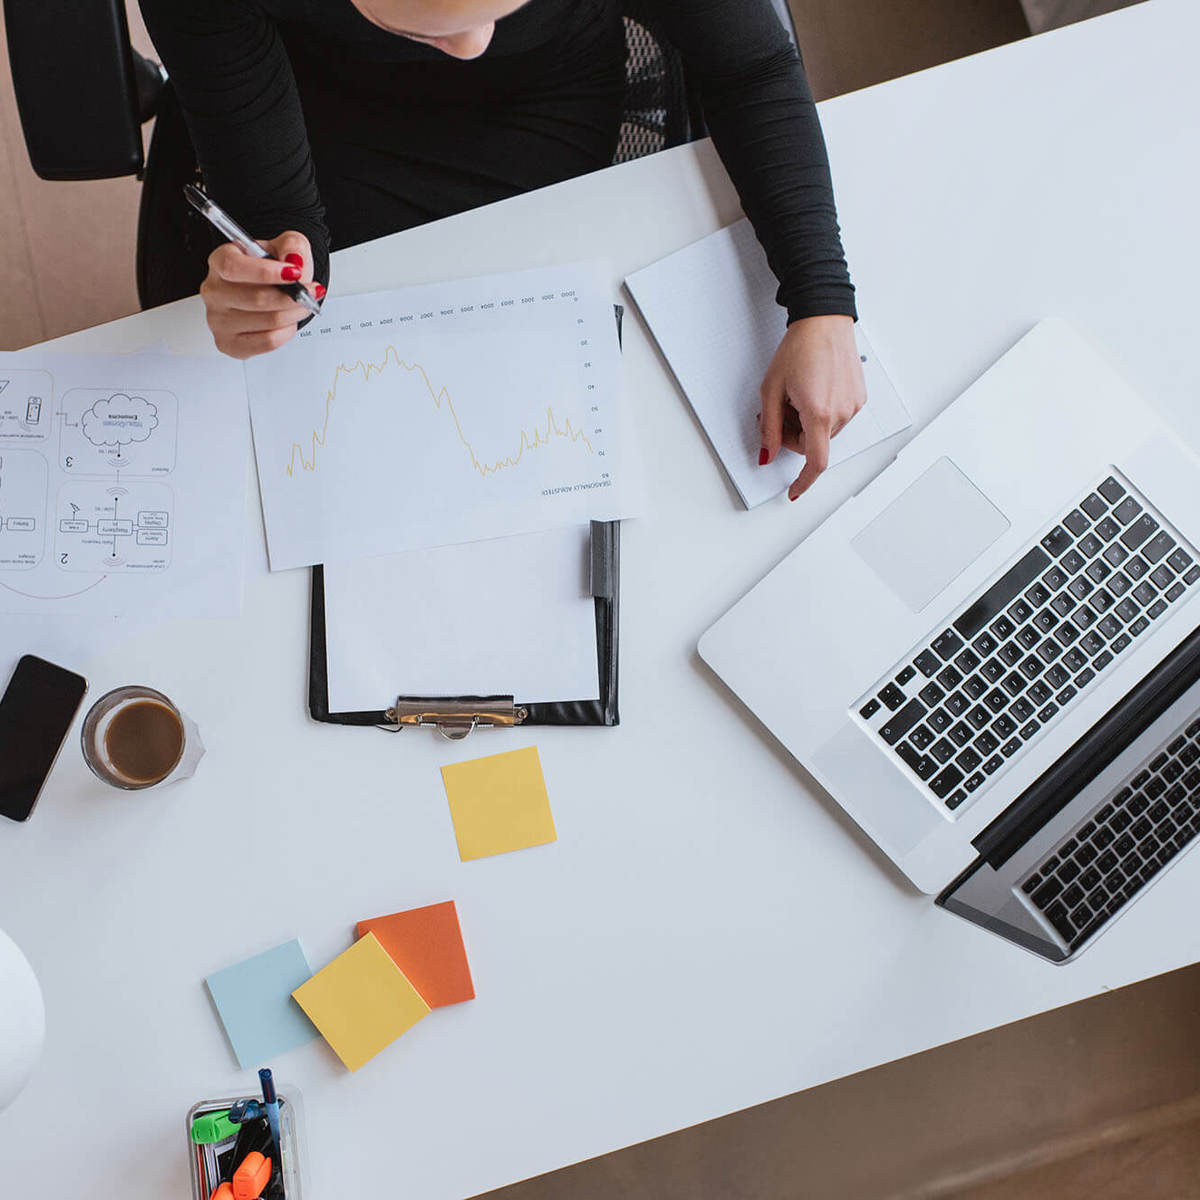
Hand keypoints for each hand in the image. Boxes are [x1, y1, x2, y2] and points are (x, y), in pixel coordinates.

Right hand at [199, 231, 323, 359]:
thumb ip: (292, 245)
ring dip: (294, 314)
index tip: (295, 273)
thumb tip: (295, 261)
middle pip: (256, 298)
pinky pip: (267, 341)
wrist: (270, 292)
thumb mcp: (284, 247)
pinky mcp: (229, 343)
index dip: (267, 272)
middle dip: (292, 297)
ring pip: (267, 321)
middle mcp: (214, 291)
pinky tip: (288, 322)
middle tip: (310, 292)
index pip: (233, 267)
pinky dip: (286, 332)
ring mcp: (218, 320)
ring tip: (302, 305)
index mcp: (220, 261)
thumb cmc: (272, 271)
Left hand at [758, 314, 866, 499]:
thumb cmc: (798, 349)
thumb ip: (768, 428)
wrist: (823, 321)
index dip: (803, 482)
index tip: (794, 492)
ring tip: (798, 394)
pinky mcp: (859, 398)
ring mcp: (853, 406)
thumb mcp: (771, 390)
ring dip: (807, 423)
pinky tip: (813, 389)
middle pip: (812, 445)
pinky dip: (821, 412)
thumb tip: (766, 455)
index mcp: (819, 413)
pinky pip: (836, 418)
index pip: (814, 462)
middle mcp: (842, 413)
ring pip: (823, 432)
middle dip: (792, 435)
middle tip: (780, 411)